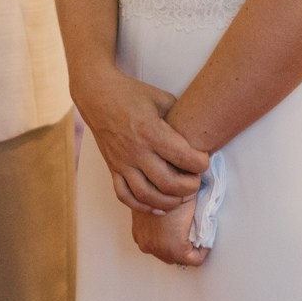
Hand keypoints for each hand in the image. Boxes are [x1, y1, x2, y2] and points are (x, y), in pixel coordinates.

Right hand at [76, 67, 209, 213]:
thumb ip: (178, 118)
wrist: (96, 94)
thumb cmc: (130, 93)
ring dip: (169, 202)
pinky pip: (125, 196)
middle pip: (169, 183)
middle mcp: (136, 150)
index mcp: (150, 130)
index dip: (201, 163)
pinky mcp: (112, 168)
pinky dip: (143, 206)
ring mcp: (122, 162)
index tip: (204, 160)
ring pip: (147, 195)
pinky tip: (158, 207)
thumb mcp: (160, 98)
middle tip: (197, 180)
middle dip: (190, 186)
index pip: (183, 157)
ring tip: (182, 196)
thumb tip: (196, 134)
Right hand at [131, 195, 207, 267]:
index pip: (195, 260)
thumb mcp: (197, 212)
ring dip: (171, 245)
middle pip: (177, 259)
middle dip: (186, 249)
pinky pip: (151, 243)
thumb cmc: (178, 192)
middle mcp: (157, 249)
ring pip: (163, 252)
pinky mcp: (137, 232)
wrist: (153, 177)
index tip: (205, 241)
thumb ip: (201, 228)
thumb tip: (206, 231)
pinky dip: (158, 239)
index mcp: (175, 248)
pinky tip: (165, 227)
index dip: (203, 250)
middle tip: (193, 235)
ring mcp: (145, 242)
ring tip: (178, 230)